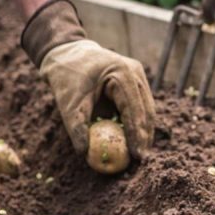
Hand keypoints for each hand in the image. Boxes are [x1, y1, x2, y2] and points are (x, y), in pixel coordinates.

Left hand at [22, 0, 154, 160]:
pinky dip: (137, 124)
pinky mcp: (134, 82)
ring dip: (144, 132)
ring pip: (147, 109)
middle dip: (145, 137)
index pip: (134, 110)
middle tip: (140, 161)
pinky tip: (133, 142)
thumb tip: (85, 154)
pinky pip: (140, 106)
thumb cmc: (66, 77)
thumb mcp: (67, 103)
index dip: (137, 135)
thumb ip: (76, 128)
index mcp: (122, 74)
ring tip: (139, 155)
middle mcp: (135, 73)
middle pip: (147, 111)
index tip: (136, 157)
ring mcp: (137, 76)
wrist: (66, 53)